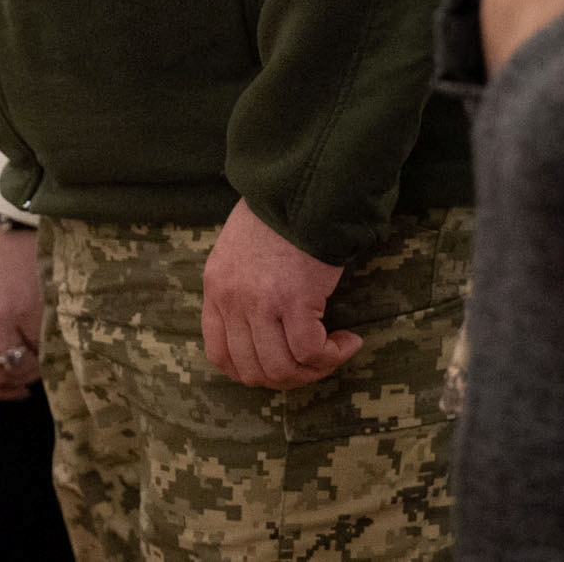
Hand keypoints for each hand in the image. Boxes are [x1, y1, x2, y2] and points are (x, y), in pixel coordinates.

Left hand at [0, 221, 46, 399]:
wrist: (14, 217)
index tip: (11, 391)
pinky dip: (48, 348)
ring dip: (33, 368)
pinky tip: (52, 333)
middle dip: (16, 382)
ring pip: (16, 368)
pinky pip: (39, 346)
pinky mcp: (26, 310)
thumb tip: (4, 367)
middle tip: (33, 375)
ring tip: (44, 352)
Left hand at [201, 199, 355, 389]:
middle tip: (314, 363)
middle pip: (252, 370)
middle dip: (288, 377)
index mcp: (215, 288)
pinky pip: (311, 352)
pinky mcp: (295, 301)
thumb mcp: (238, 248)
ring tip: (334, 352)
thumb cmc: (279, 211)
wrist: (301, 186)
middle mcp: (232, 300)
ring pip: (282, 368)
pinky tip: (348, 342)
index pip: (220, 355)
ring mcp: (260, 304)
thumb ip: (240, 286)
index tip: (280, 365)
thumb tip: (262, 325)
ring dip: (313, 371)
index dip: (251, 371)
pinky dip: (332, 356)